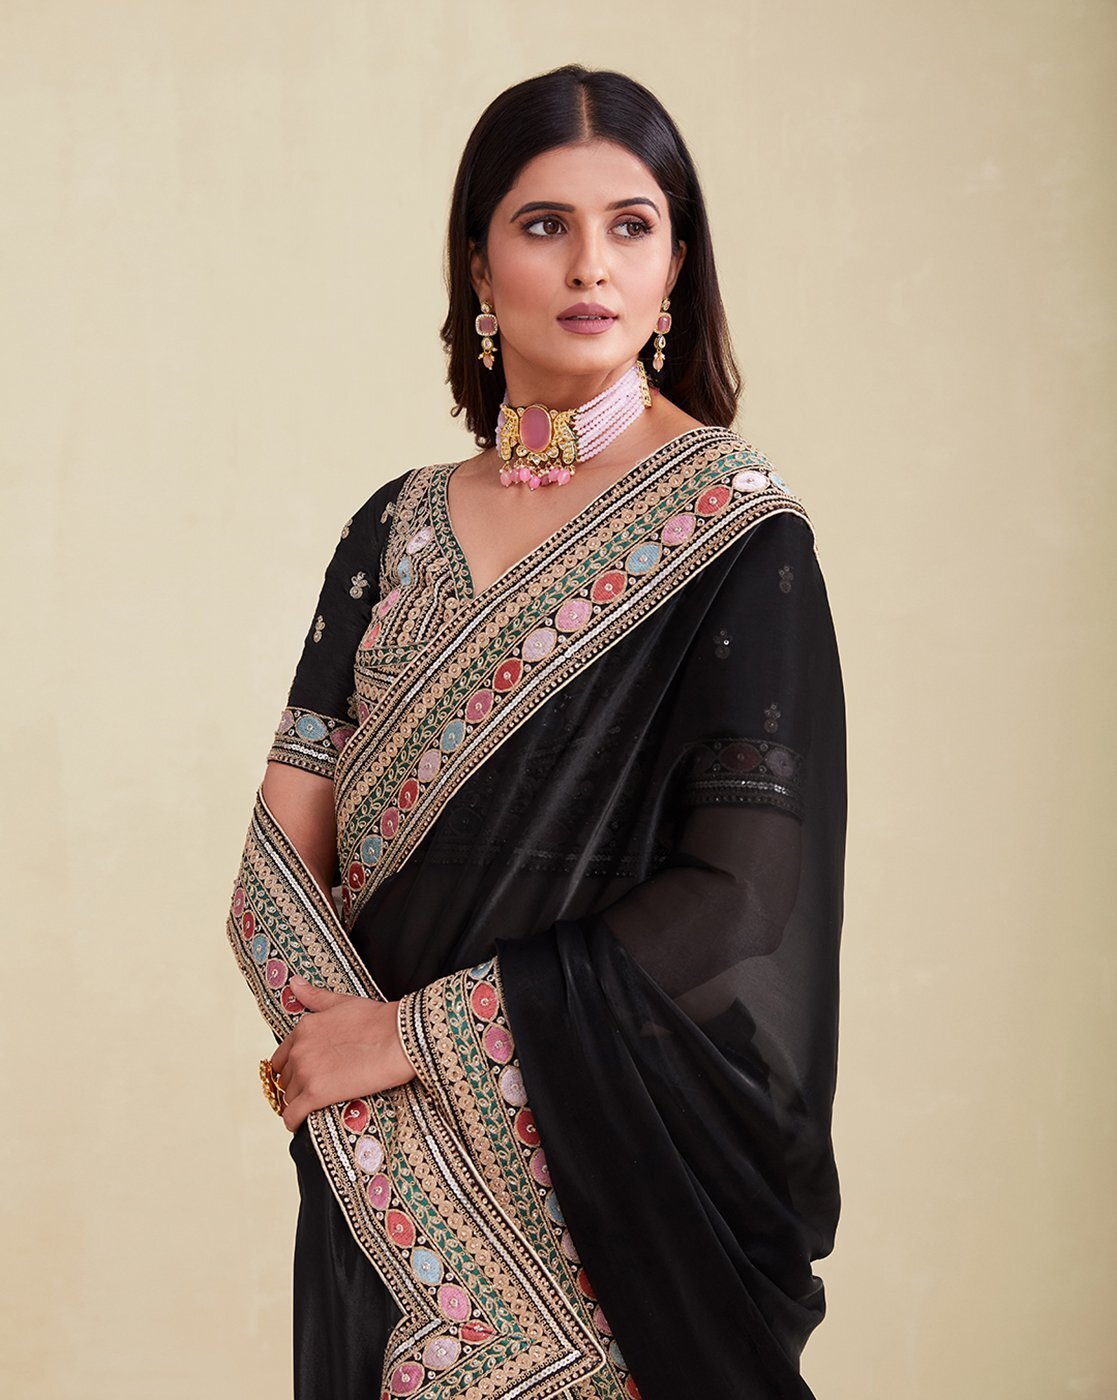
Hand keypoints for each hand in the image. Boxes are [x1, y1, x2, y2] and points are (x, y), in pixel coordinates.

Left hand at [270, 976, 415, 1132]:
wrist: (398, 1038)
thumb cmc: (377, 1019)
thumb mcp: (342, 1002)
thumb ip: (315, 996)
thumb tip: (294, 983)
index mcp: (303, 1028)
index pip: (280, 1057)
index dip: (290, 1069)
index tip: (301, 1077)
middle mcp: (299, 1050)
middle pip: (284, 1079)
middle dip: (294, 1087)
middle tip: (312, 1093)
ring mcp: (306, 1073)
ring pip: (287, 1098)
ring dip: (297, 1104)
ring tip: (313, 1109)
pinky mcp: (316, 1095)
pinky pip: (291, 1116)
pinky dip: (293, 1122)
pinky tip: (301, 1124)